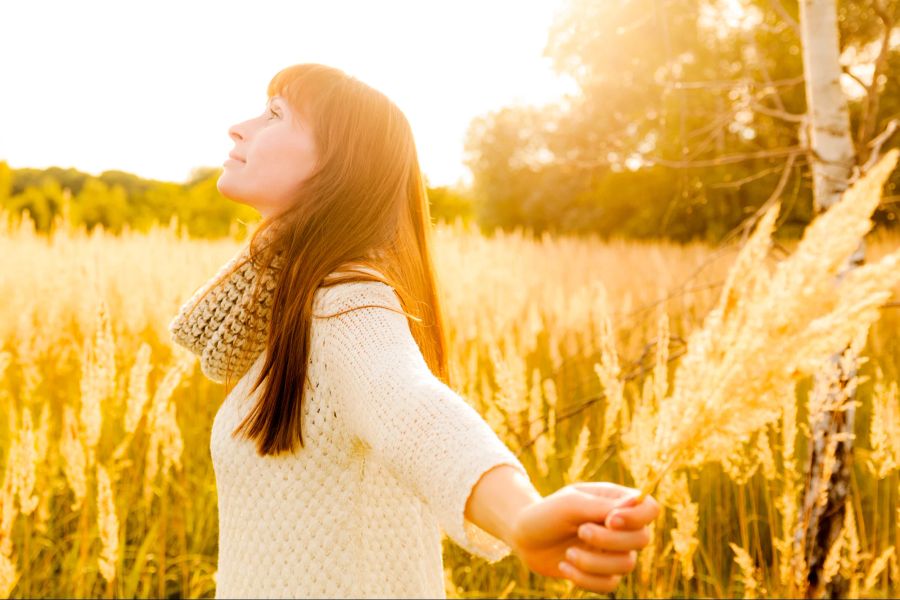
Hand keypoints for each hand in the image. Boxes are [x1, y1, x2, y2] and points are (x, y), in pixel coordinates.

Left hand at [507, 481, 659, 593]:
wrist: (523, 536)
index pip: (649, 508)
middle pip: (642, 539)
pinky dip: (585, 579)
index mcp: (615, 502)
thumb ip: (602, 506)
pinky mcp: (601, 574)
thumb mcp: (570, 504)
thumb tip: (635, 502)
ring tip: (569, 552)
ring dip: (594, 561)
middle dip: (610, 539)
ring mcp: (612, 552)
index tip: (610, 520)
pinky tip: (565, 566)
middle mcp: (620, 527)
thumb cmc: (547, 513)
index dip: (637, 517)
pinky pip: (609, 585)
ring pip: (627, 565)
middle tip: (581, 531)